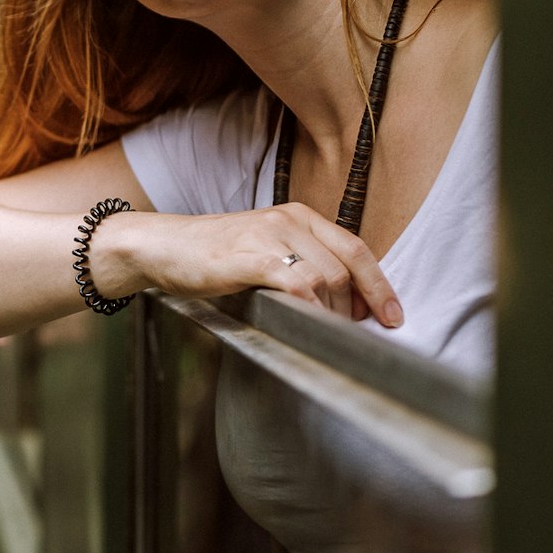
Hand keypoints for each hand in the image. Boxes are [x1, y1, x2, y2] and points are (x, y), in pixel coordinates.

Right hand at [123, 204, 402, 326]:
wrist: (160, 247)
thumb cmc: (208, 257)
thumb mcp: (260, 253)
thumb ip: (297, 267)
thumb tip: (337, 307)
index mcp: (297, 216)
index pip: (355, 248)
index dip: (379, 286)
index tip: (393, 317)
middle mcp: (289, 219)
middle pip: (346, 267)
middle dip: (357, 308)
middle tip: (353, 336)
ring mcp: (270, 235)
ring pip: (327, 278)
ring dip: (332, 314)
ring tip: (322, 335)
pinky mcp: (252, 256)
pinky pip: (299, 285)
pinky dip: (311, 310)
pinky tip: (306, 326)